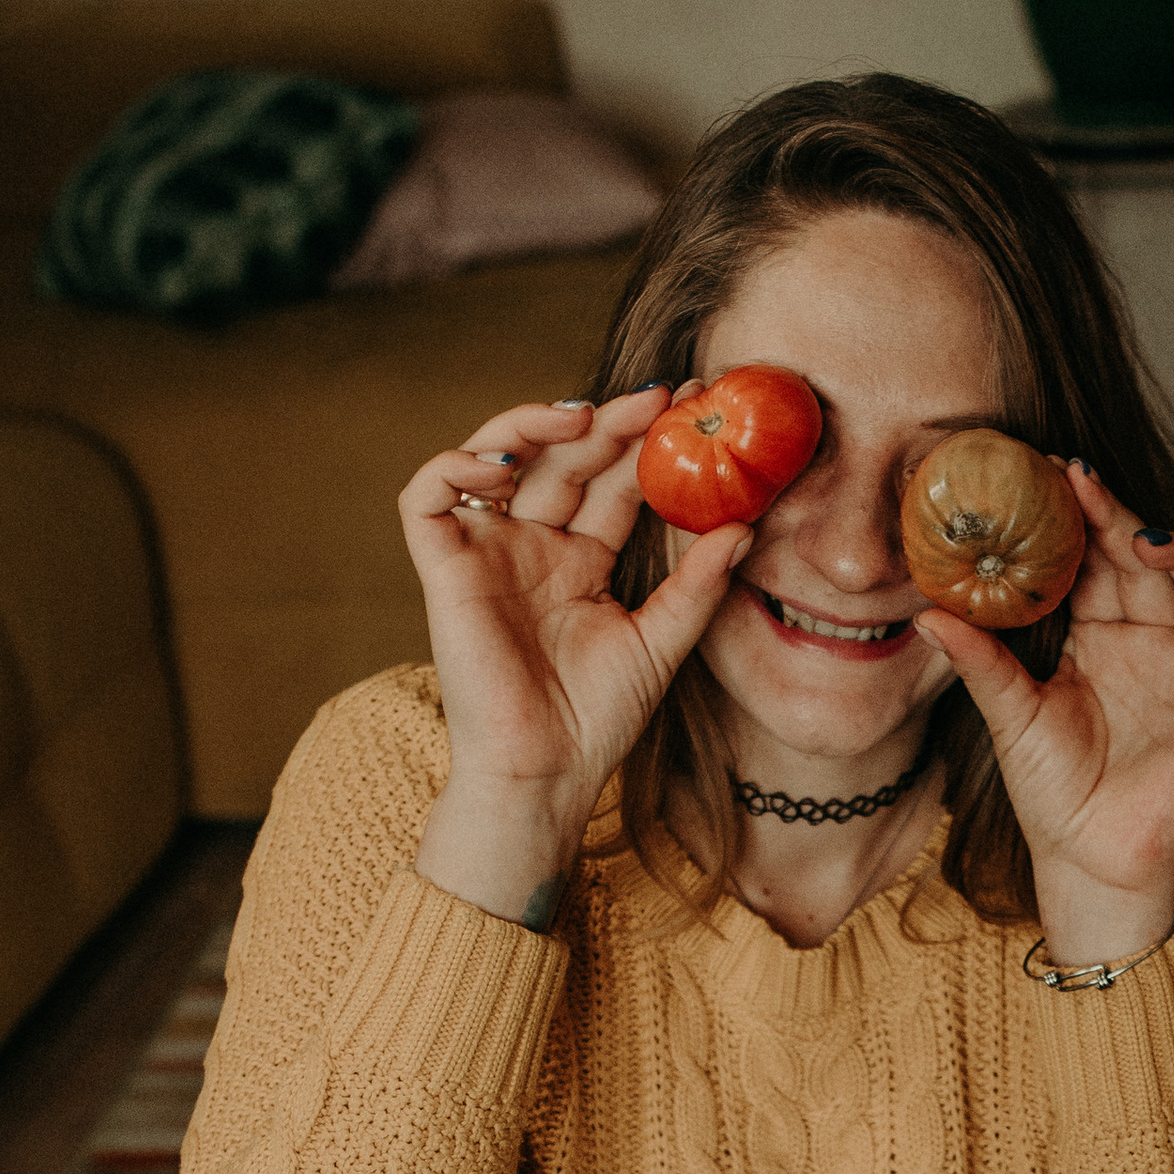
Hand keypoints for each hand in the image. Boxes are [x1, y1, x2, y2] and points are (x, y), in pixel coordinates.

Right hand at [401, 391, 750, 921]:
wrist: (545, 775)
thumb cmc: (596, 721)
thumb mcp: (661, 642)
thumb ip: (699, 583)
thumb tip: (747, 524)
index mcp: (582, 562)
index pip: (614, 483)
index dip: (647, 444)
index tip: (690, 409)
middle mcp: (533, 547)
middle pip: (564, 461)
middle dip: (608, 423)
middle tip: (656, 399)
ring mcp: (487, 553)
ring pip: (495, 458)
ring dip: (532, 425)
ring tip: (584, 416)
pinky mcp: (443, 570)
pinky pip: (427, 497)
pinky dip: (454, 465)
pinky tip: (502, 462)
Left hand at [923, 465, 1173, 961]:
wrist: (1089, 861)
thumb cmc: (1051, 790)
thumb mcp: (1010, 716)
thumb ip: (980, 661)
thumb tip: (925, 613)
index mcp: (1100, 633)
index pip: (1098, 557)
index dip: (1083, 516)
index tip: (1050, 474)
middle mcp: (1151, 638)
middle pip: (1150, 558)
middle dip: (1121, 517)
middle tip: (1084, 486)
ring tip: (1145, 542)